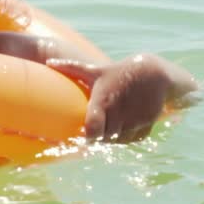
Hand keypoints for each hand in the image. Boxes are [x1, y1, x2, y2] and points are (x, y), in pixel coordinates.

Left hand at [46, 55, 170, 141]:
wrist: (154, 73)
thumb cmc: (118, 72)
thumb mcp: (96, 70)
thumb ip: (71, 68)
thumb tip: (49, 62)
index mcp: (104, 101)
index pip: (93, 128)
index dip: (88, 137)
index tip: (85, 137)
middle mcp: (119, 112)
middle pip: (104, 137)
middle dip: (100, 136)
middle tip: (98, 128)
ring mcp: (134, 119)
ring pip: (118, 141)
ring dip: (113, 137)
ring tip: (111, 124)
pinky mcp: (146, 124)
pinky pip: (133, 140)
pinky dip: (127, 137)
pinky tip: (125, 124)